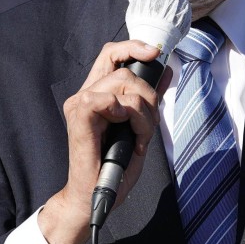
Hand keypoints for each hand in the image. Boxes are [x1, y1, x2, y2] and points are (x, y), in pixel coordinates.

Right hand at [38, 40, 161, 243]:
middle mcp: (86, 94)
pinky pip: (107, 99)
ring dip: (141, 112)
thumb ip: (148, 99)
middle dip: (148, 95)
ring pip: (122, 82)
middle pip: (124, 68)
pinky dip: (126, 115)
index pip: (111, 54)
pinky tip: (126, 133)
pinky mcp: (78, 118)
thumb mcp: (140, 126)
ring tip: (139, 136)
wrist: (95, 196)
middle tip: (148, 125)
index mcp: (98, 93)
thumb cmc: (114, 166)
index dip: (133, 47)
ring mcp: (80, 105)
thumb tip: (165, 71)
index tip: (155, 53)